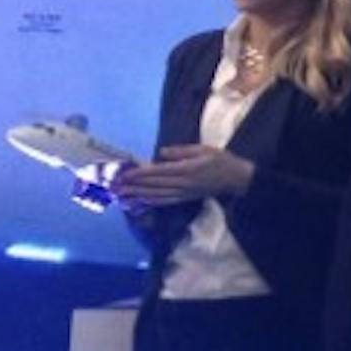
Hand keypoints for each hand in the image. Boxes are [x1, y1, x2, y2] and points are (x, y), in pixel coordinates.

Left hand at [114, 145, 254, 206]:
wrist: (236, 179)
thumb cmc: (220, 160)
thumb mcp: (204, 149)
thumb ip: (182, 151)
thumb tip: (161, 153)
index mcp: (187, 169)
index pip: (158, 172)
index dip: (140, 173)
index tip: (125, 173)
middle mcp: (182, 183)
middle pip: (153, 185)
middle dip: (133, 186)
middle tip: (115, 186)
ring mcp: (183, 193)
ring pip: (156, 195)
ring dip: (137, 195)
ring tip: (122, 195)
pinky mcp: (184, 198)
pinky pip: (165, 201)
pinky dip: (151, 201)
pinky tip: (140, 201)